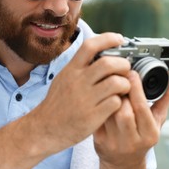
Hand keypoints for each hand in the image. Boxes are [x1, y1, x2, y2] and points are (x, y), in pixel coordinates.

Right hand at [30, 33, 132, 153]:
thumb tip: (100, 52)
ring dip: (125, 84)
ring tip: (123, 88)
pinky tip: (116, 104)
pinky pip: (115, 103)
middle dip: (123, 64)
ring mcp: (85, 100)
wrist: (44, 129)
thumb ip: (80, 66)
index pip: (90, 46)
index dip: (108, 39)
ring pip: (116, 83)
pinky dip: (120, 101)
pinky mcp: (92, 117)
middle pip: (108, 63)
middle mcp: (77, 82)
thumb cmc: (57, 104)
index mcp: (71, 70)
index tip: (119, 40)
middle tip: (125, 69)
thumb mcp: (63, 78)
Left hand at [94, 69, 168, 168]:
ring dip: (109, 97)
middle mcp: (132, 141)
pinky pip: (98, 118)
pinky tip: (102, 98)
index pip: (141, 108)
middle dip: (121, 93)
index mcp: (149, 134)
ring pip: (108, 113)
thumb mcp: (157, 119)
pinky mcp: (99, 141)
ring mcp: (114, 143)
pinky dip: (99, 105)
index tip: (132, 73)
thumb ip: (165, 96)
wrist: (124, 163)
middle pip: (123, 111)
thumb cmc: (142, 137)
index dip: (136, 88)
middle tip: (119, 78)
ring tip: (111, 87)